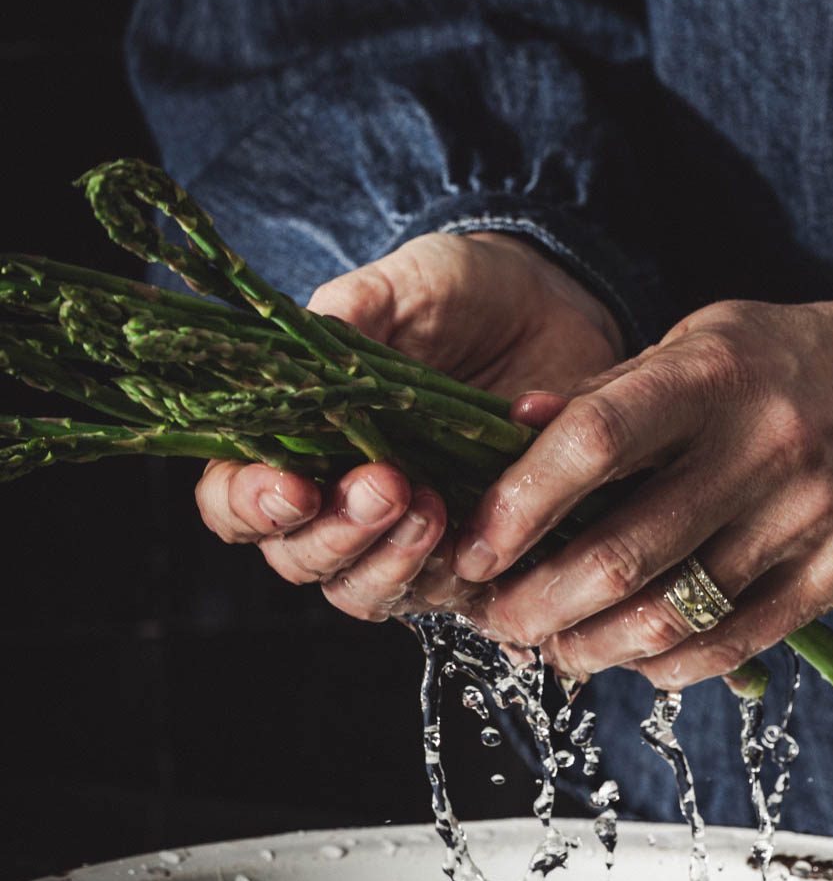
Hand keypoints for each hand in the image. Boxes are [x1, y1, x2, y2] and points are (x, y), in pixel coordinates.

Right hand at [193, 230, 621, 619]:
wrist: (552, 311)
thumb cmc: (458, 299)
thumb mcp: (403, 287)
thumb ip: (348, 315)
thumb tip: (296, 350)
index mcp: (291, 441)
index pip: (233, 500)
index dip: (250, 505)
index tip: (294, 488)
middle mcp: (336, 504)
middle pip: (299, 559)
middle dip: (336, 534)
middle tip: (387, 488)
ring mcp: (401, 539)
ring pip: (368, 592)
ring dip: (395, 563)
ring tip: (435, 508)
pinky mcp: (470, 556)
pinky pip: (456, 589)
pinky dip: (473, 559)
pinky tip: (502, 506)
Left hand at [454, 274, 832, 684]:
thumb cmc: (783, 364)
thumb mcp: (700, 344)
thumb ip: (608, 393)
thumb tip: (509, 428)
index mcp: (711, 374)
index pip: (595, 441)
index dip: (521, 505)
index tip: (476, 551)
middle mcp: (762, 445)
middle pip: (627, 551)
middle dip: (540, 603)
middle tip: (498, 621)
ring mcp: (806, 516)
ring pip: (676, 614)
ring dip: (595, 648)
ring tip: (556, 649)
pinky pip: (734, 643)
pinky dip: (669, 665)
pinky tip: (634, 660)